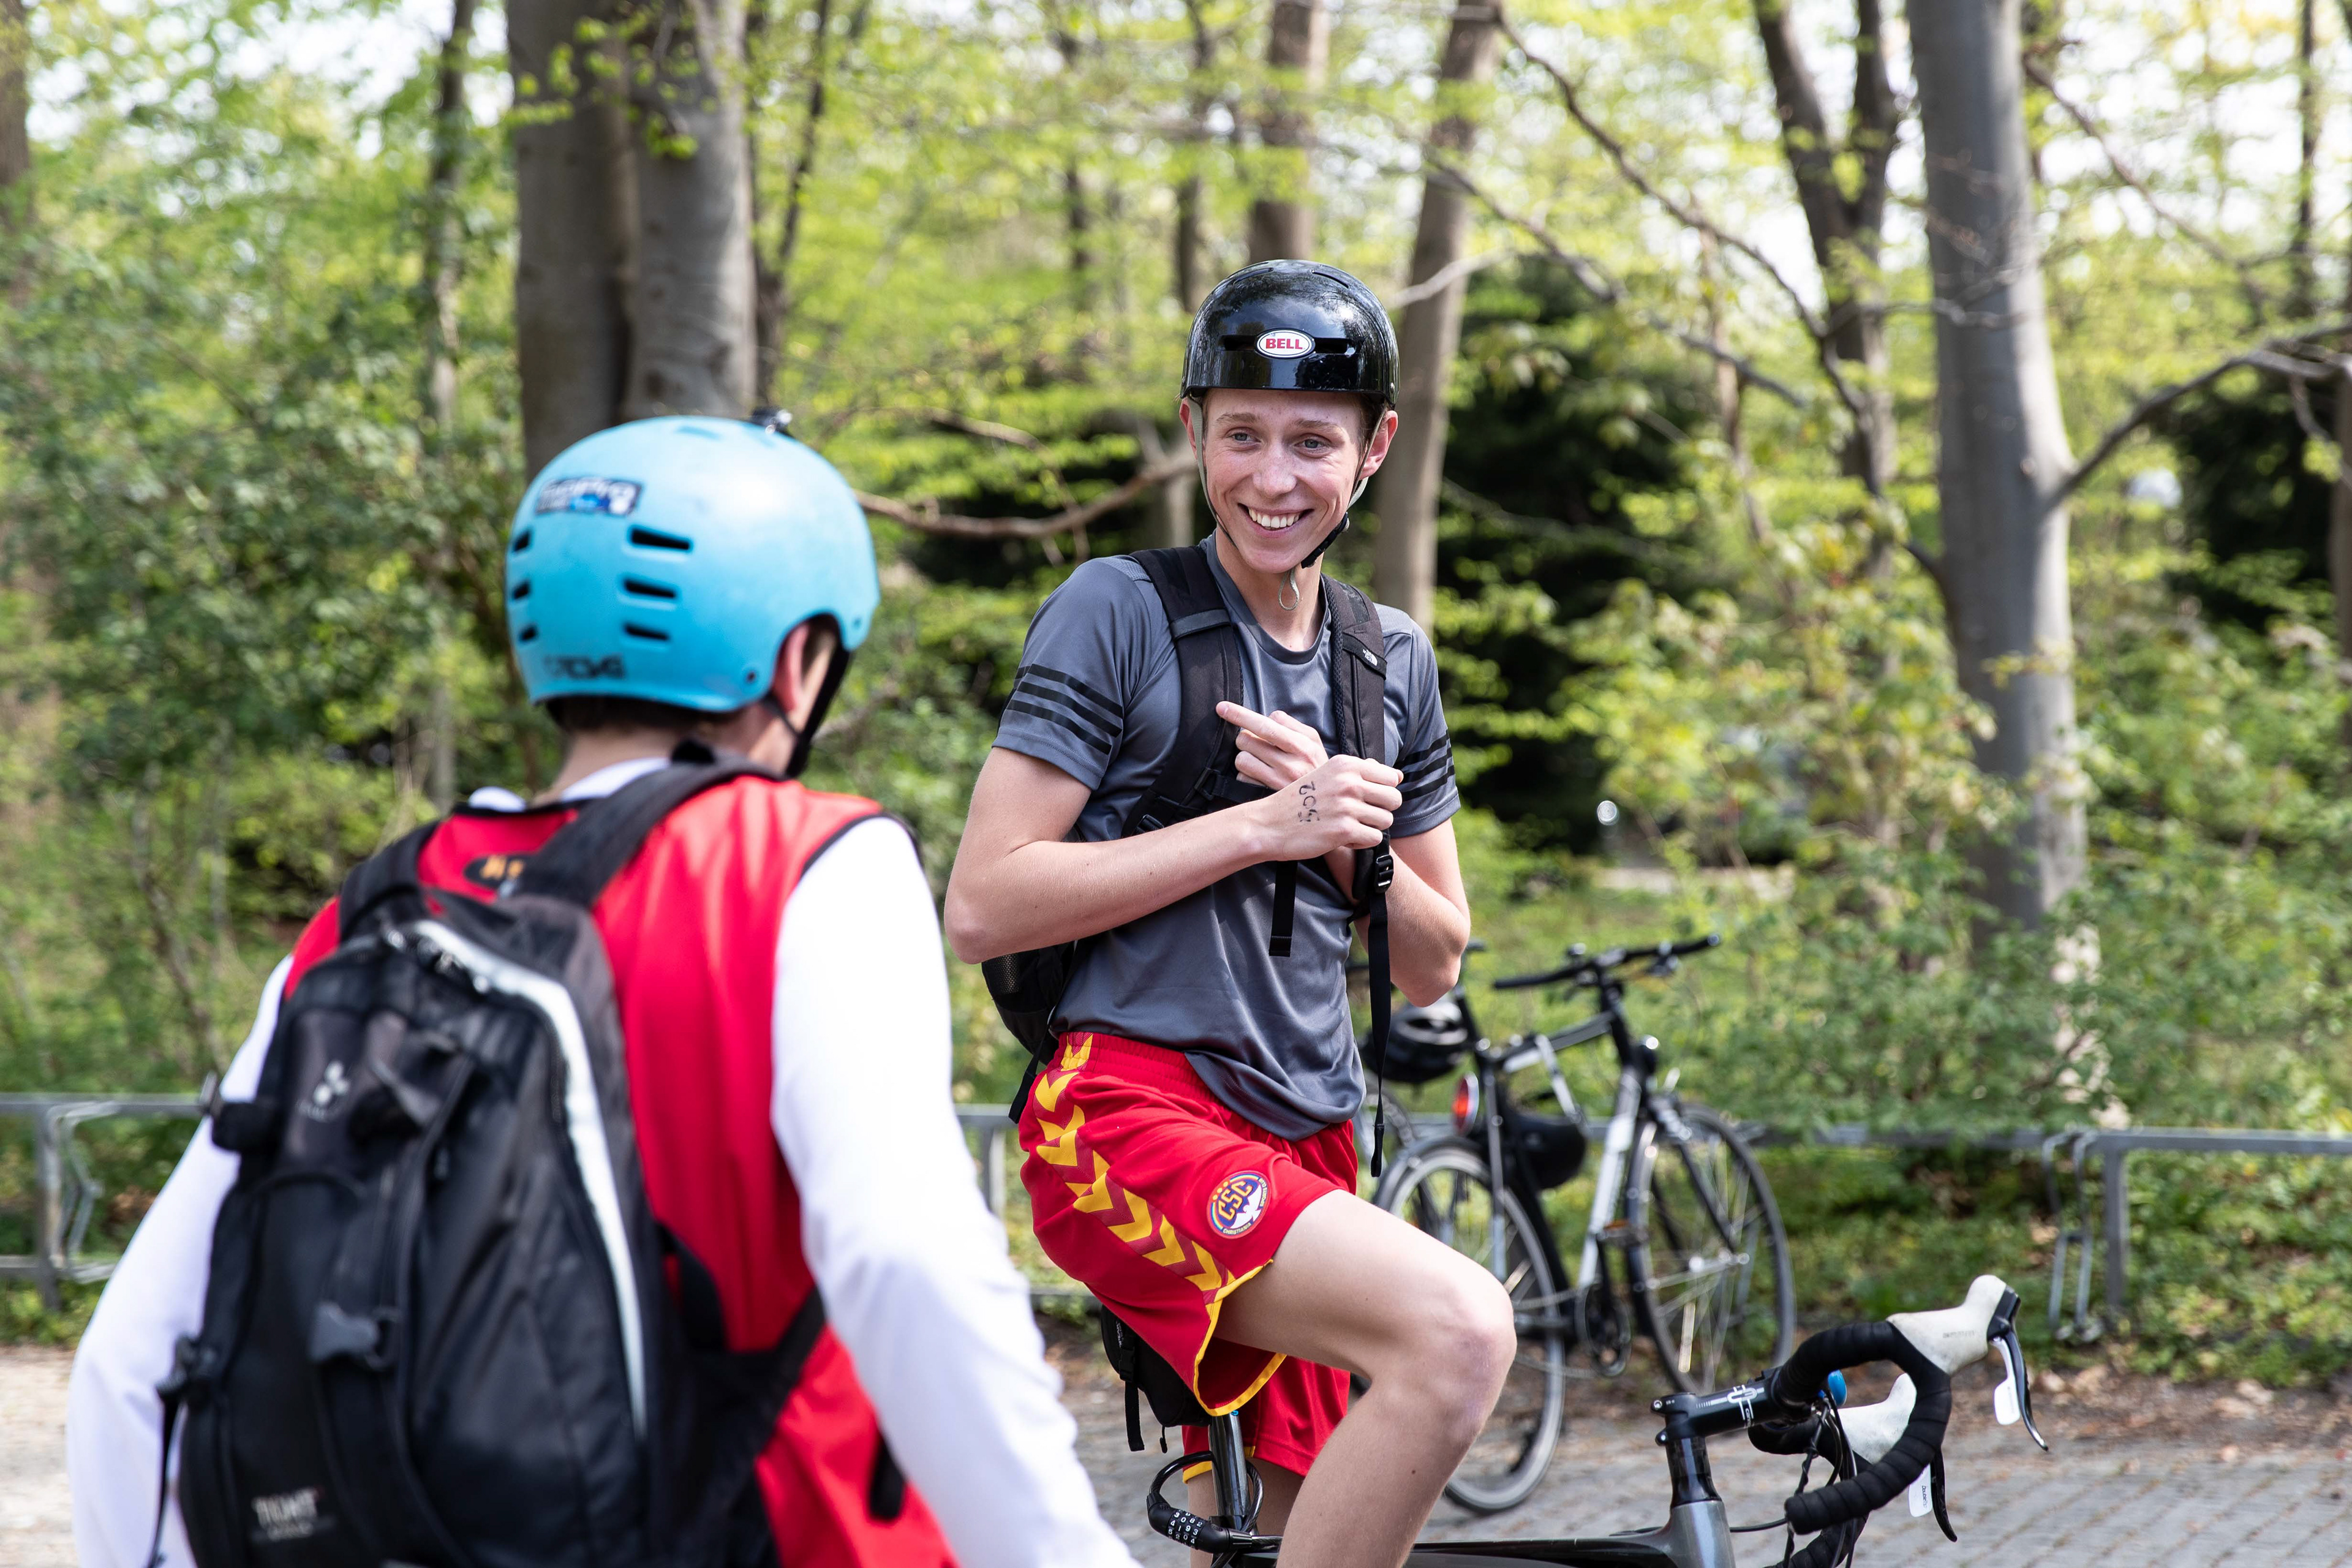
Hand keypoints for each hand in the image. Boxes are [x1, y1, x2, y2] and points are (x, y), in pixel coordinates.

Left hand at [1221, 701, 1328, 790]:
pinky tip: (1259, 776)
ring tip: (1260, 761)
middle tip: (1257, 744)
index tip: (1223, 708)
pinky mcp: (1267, 798)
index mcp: (1302, 746)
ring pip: (1241, 759)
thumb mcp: (1313, 741)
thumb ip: (1291, 725)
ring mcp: (1277, 783)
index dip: (1240, 715)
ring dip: (1245, 757)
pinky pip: (1242, 779)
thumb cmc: (1315, 765)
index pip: (1265, 725)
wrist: (1327, 800)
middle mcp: (1290, 765)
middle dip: (1246, 738)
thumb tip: (1268, 716)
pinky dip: (1245, 775)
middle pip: (1246, 740)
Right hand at [1247, 751, 1402, 862]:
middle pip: (1394, 799)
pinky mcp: (1344, 830)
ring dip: (1371, 827)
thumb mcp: (1328, 776)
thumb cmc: (1299, 801)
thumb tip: (1398, 776)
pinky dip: (1361, 843)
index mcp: (1346, 765)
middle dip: (1382, 810)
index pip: (1390, 777)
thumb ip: (1362, 773)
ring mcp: (1347, 806)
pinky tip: (1343, 838)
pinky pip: (1374, 838)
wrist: (1269, 824)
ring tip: (1349, 827)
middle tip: (1362, 816)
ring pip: (1386, 820)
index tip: (1367, 799)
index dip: (1383, 792)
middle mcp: (1348, 782)